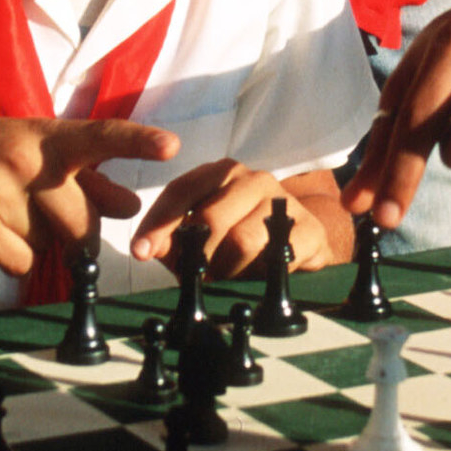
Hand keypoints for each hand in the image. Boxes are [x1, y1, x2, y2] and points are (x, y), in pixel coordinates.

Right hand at [0, 116, 178, 277]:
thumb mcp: (28, 148)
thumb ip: (83, 177)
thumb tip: (131, 204)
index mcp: (44, 136)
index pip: (99, 136)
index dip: (137, 142)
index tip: (172, 147)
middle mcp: (25, 161)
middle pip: (83, 222)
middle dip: (78, 238)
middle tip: (51, 224)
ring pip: (50, 246)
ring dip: (36, 244)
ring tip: (3, 214)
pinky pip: (21, 263)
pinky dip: (14, 259)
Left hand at [129, 163, 345, 275]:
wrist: (301, 245)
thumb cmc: (240, 240)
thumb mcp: (200, 238)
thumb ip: (171, 241)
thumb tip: (146, 249)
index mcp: (221, 173)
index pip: (180, 191)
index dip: (158, 223)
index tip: (141, 252)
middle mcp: (252, 179)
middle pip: (209, 218)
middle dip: (197, 256)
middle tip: (198, 276)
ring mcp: (283, 200)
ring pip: (241, 241)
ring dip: (227, 270)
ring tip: (228, 277)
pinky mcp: (309, 229)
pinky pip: (275, 259)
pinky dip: (259, 275)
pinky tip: (259, 276)